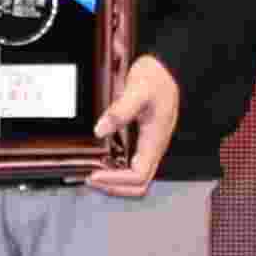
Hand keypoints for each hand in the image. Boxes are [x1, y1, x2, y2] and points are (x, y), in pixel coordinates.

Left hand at [87, 52, 185, 197]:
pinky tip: (103, 161)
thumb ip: (121, 110)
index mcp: (156, 139)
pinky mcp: (144, 140)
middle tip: (91, 179)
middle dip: (115, 186)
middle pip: (139, 184)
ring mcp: (150, 145)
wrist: (165, 68)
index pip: (138, 175)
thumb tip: (100, 130)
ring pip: (137, 178)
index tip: (94, 174)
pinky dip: (118, 170)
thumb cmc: (156, 78)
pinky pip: (134, 166)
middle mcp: (154, 147)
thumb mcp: (138, 89)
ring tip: (94, 174)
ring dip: (116, 181)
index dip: (116, 180)